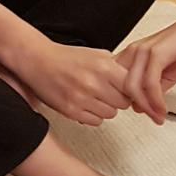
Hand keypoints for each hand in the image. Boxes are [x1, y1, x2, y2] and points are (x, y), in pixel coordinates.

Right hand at [14, 38, 131, 126]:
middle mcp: (94, 83)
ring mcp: (82, 98)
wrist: (38, 61)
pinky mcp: (71, 111)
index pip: (132, 88)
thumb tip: (137, 81)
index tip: (127, 90)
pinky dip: (93, 115)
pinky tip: (85, 104)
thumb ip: (117, 67)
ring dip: (105, 108)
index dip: (130, 90)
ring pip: (110, 114)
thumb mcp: (97, 54)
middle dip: (118, 99)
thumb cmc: (66, 58)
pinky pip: (95, 122)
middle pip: (123, 104)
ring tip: (94, 97)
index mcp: (103, 67)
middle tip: (108, 92)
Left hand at [115, 6, 175, 123]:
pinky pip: (150, 83)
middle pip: (120, 87)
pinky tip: (163, 108)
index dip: (124, 102)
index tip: (142, 114)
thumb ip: (153, 89)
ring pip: (132, 87)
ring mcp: (143, 51)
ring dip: (146, 107)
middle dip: (136, 107)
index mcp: (131, 56)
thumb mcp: (167, 73)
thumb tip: (139, 108)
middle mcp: (132, 52)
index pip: (115, 82)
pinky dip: (155, 100)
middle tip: (153, 119)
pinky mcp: (157, 53)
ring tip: (159, 117)